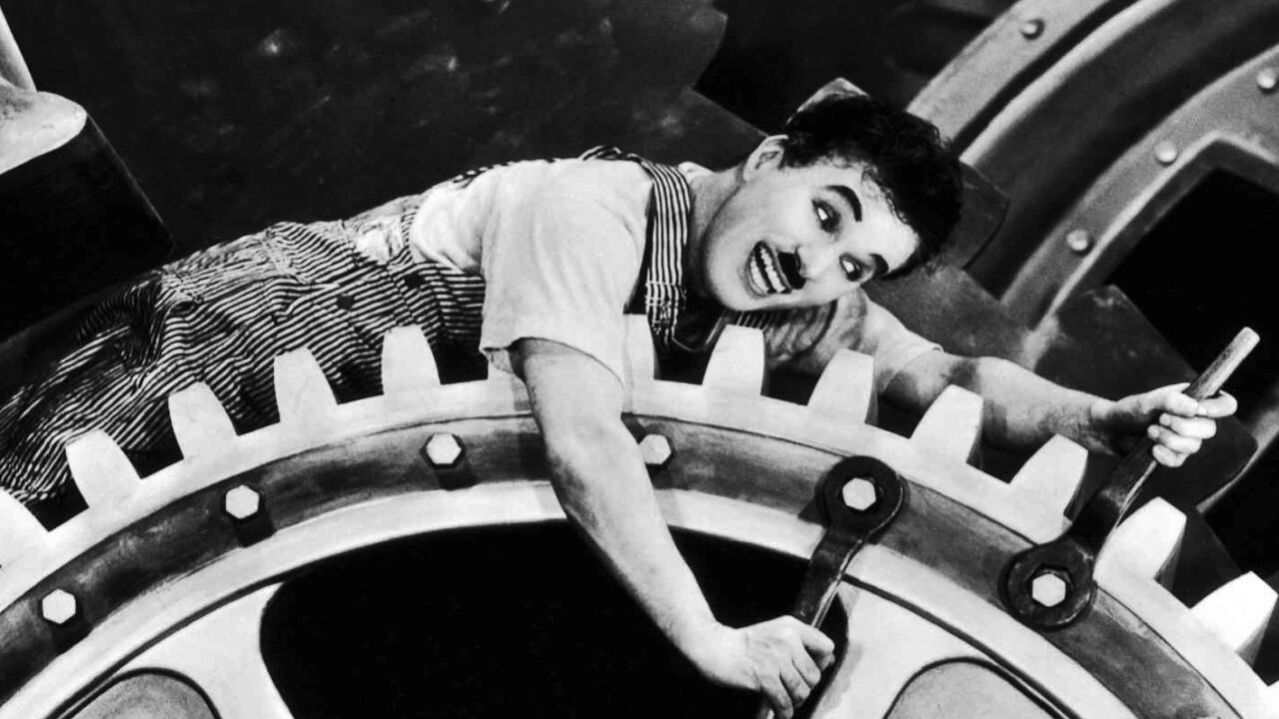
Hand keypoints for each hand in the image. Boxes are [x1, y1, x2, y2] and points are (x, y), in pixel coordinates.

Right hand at [688, 617, 835, 717]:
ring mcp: (775, 658)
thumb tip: (828, 661)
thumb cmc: (744, 643)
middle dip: (804, 688)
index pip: (826, 647)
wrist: (714, 646)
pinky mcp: (763, 676)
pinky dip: (783, 711)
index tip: (807, 670)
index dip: (820, 663)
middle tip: (791, 690)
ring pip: (801, 691)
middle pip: (814, 676)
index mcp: (792, 628)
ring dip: (794, 702)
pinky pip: (784, 702)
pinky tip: (779, 711)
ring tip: (784, 701)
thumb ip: (801, 644)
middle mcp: (786, 640)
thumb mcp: (776, 633)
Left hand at [1095, 383, 1237, 466]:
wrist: (1111, 430)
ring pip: (1194, 447)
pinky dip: (1164, 454)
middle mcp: (1195, 420)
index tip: (1199, 410)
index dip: (1218, 409)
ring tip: (1150, 431)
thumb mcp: (1147, 400)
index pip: (1225, 404)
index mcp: (1194, 400)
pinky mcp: (1174, 455)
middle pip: (1210, 429)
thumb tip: (1195, 407)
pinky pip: (1179, 460)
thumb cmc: (1131, 410)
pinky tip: (1152, 448)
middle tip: (1160, 419)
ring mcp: (1186, 439)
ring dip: (1169, 439)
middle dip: (1183, 426)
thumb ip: (1170, 400)